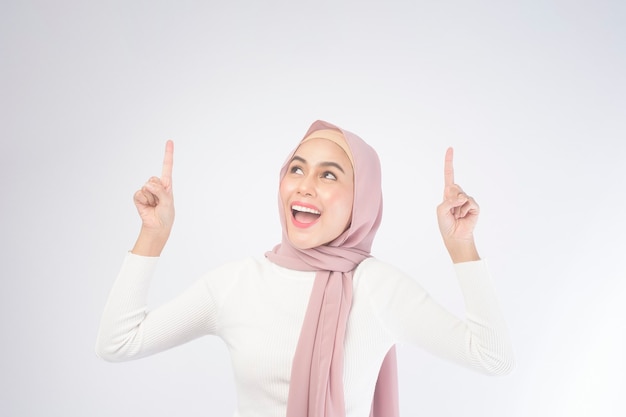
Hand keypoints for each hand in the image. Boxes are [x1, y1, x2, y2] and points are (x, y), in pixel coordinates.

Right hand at [133, 140, 174, 241]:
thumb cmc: (166, 213)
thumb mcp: (168, 201)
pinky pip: (139, 193)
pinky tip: (147, 206)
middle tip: (160, 202)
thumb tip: (147, 184)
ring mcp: (147, 190)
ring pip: (147, 187)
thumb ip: (160, 191)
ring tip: (154, 205)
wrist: (157, 225)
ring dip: (152, 198)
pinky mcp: (139, 196)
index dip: (168, 153)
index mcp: (166, 184)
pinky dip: (143, 201)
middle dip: (157, 191)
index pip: (167, 166)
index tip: (169, 141)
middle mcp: (156, 185)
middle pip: (154, 179)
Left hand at [436, 147, 479, 261]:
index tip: (450, 148)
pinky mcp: (474, 207)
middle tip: (451, 211)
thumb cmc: (445, 224)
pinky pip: (469, 202)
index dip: (449, 162)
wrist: (455, 236)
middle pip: (454, 187)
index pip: (449, 174)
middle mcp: (458, 194)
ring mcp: (467, 200)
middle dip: (450, 198)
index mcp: (448, 193)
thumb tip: (462, 197)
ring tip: (457, 216)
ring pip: (461, 195)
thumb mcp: (441, 210)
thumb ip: (448, 201)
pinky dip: (464, 210)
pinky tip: (463, 217)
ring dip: (457, 207)